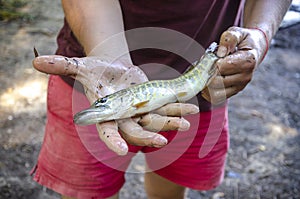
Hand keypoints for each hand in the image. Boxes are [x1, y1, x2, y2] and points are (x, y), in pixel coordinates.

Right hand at [33, 55, 198, 154]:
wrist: (112, 67)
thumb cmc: (96, 70)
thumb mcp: (81, 66)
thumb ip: (62, 66)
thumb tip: (37, 61)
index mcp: (106, 113)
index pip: (107, 131)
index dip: (113, 139)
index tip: (122, 149)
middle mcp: (123, 117)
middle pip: (135, 130)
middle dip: (148, 136)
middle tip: (161, 140)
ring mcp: (139, 111)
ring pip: (155, 121)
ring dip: (170, 122)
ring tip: (185, 122)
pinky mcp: (151, 103)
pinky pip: (165, 108)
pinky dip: (177, 109)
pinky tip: (190, 109)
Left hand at [202, 26, 267, 103]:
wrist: (254, 50)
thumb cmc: (243, 40)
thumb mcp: (238, 32)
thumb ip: (229, 38)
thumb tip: (220, 52)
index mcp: (248, 61)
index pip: (221, 67)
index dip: (210, 62)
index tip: (211, 56)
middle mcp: (245, 77)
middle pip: (216, 82)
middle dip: (206, 73)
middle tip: (206, 64)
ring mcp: (240, 86)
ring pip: (215, 93)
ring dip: (205, 84)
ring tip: (206, 73)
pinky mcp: (234, 92)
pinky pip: (216, 98)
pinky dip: (207, 92)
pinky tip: (207, 81)